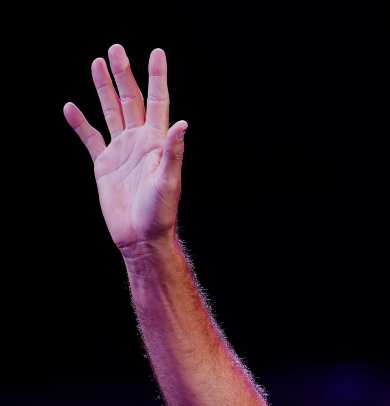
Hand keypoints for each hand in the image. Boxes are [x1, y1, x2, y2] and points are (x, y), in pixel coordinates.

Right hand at [64, 45, 187, 254]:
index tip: (156, 53)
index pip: (158, 101)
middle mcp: (139, 141)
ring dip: (104, 89)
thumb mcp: (169, 181)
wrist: (140, 236)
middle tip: (115, 49)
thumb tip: (182, 124)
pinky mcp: (105, 164)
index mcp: (157, 142)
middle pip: (131, 100)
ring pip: (111, 112)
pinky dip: (80, 123)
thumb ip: (173, 152)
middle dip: (124, 74)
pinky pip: (90, 138)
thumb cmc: (159, 212)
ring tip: (97, 63)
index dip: (157, 77)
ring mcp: (121, 151)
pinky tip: (70, 107)